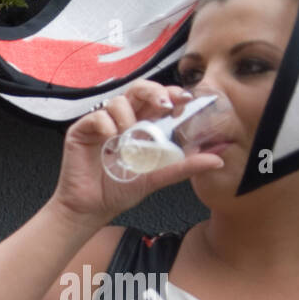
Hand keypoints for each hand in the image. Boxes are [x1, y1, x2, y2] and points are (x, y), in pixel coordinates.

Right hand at [51, 81, 225, 225]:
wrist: (90, 209)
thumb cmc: (118, 192)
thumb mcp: (156, 177)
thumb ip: (183, 167)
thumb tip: (217, 160)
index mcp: (140, 126)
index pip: (157, 100)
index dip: (171, 94)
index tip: (184, 101)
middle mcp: (121, 121)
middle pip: (138, 89)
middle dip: (154, 92)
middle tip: (164, 105)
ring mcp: (100, 125)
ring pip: (117, 101)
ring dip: (127, 114)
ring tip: (128, 135)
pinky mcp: (81, 131)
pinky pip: (96, 116)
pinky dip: (105, 123)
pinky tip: (110, 138)